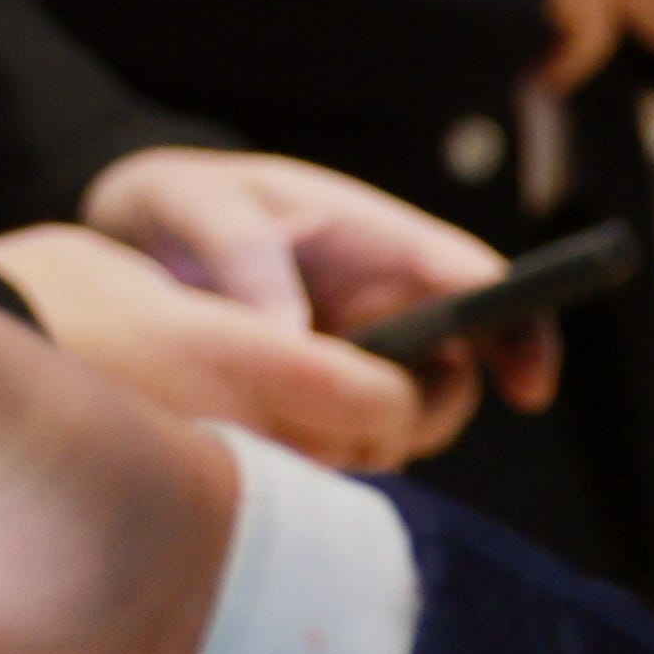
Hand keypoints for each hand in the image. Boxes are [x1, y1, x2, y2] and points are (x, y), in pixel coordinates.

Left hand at [52, 141, 532, 442]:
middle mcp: (381, 298)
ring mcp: (356, 349)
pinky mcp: (319, 392)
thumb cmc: (174, 202)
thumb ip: (245, 259)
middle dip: (430, 409)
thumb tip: (294, 340)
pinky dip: (330, 450)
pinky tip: (270, 442)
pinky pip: (353, 438)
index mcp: (374, 238)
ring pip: (407, 417)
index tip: (527, 390)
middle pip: (456, 373)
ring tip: (290, 424)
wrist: (126, 232)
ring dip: (373, 437)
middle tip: (366, 425)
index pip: (479, 282)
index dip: (522, 333)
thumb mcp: (197, 206)